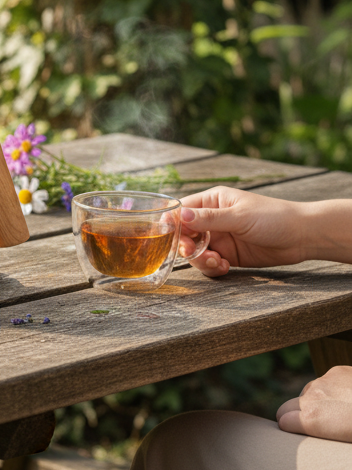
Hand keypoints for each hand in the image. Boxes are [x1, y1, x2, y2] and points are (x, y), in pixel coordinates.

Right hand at [178, 187, 307, 276]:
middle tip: (193, 252)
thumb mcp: (239, 216)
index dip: (172, 222)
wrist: (302, 237)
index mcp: (212, 201)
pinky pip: (209, 263)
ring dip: (200, 259)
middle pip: (184, 234)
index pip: (182, 210)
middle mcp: (212, 219)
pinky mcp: (228, 254)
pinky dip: (212, 267)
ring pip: (194, 251)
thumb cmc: (273, 217)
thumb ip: (209, 218)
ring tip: (217, 261)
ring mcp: (219, 238)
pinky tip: (225, 266)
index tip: (167, 235)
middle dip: (185, 245)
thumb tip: (179, 215)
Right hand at [277, 366, 351, 442]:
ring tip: (337, 411)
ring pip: (307, 393)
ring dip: (316, 402)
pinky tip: (347, 397)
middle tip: (312, 427)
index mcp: (313, 419)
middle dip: (294, 415)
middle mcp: (312, 397)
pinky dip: (331, 391)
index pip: (283, 422)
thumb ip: (317, 433)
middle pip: (287, 407)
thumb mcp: (342, 439)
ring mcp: (323, 381)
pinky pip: (324, 382)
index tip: (297, 435)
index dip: (291, 429)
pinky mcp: (336, 371)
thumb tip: (305, 432)